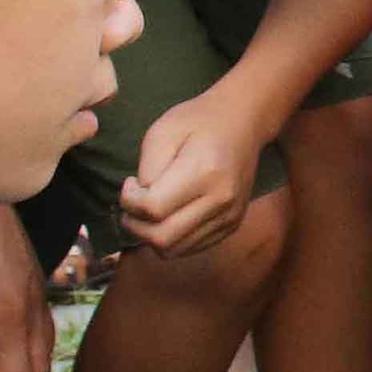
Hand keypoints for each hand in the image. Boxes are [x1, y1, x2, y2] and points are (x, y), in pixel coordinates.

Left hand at [118, 87, 278, 256]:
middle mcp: (221, 200)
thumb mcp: (162, 132)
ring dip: (151, 236)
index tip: (130, 183)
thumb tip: (140, 204)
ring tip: (150, 210)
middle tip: (133, 203)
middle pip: (162, 238)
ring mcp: (229, 216)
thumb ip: (147, 170)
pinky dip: (171, 239)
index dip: (129, 201)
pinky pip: (190, 248)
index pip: (153, 209)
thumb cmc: (197, 121)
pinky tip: (170, 215)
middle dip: (135, 225)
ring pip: (174, 250)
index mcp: (203, 172)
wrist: (243, 123)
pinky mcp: (232, 225)